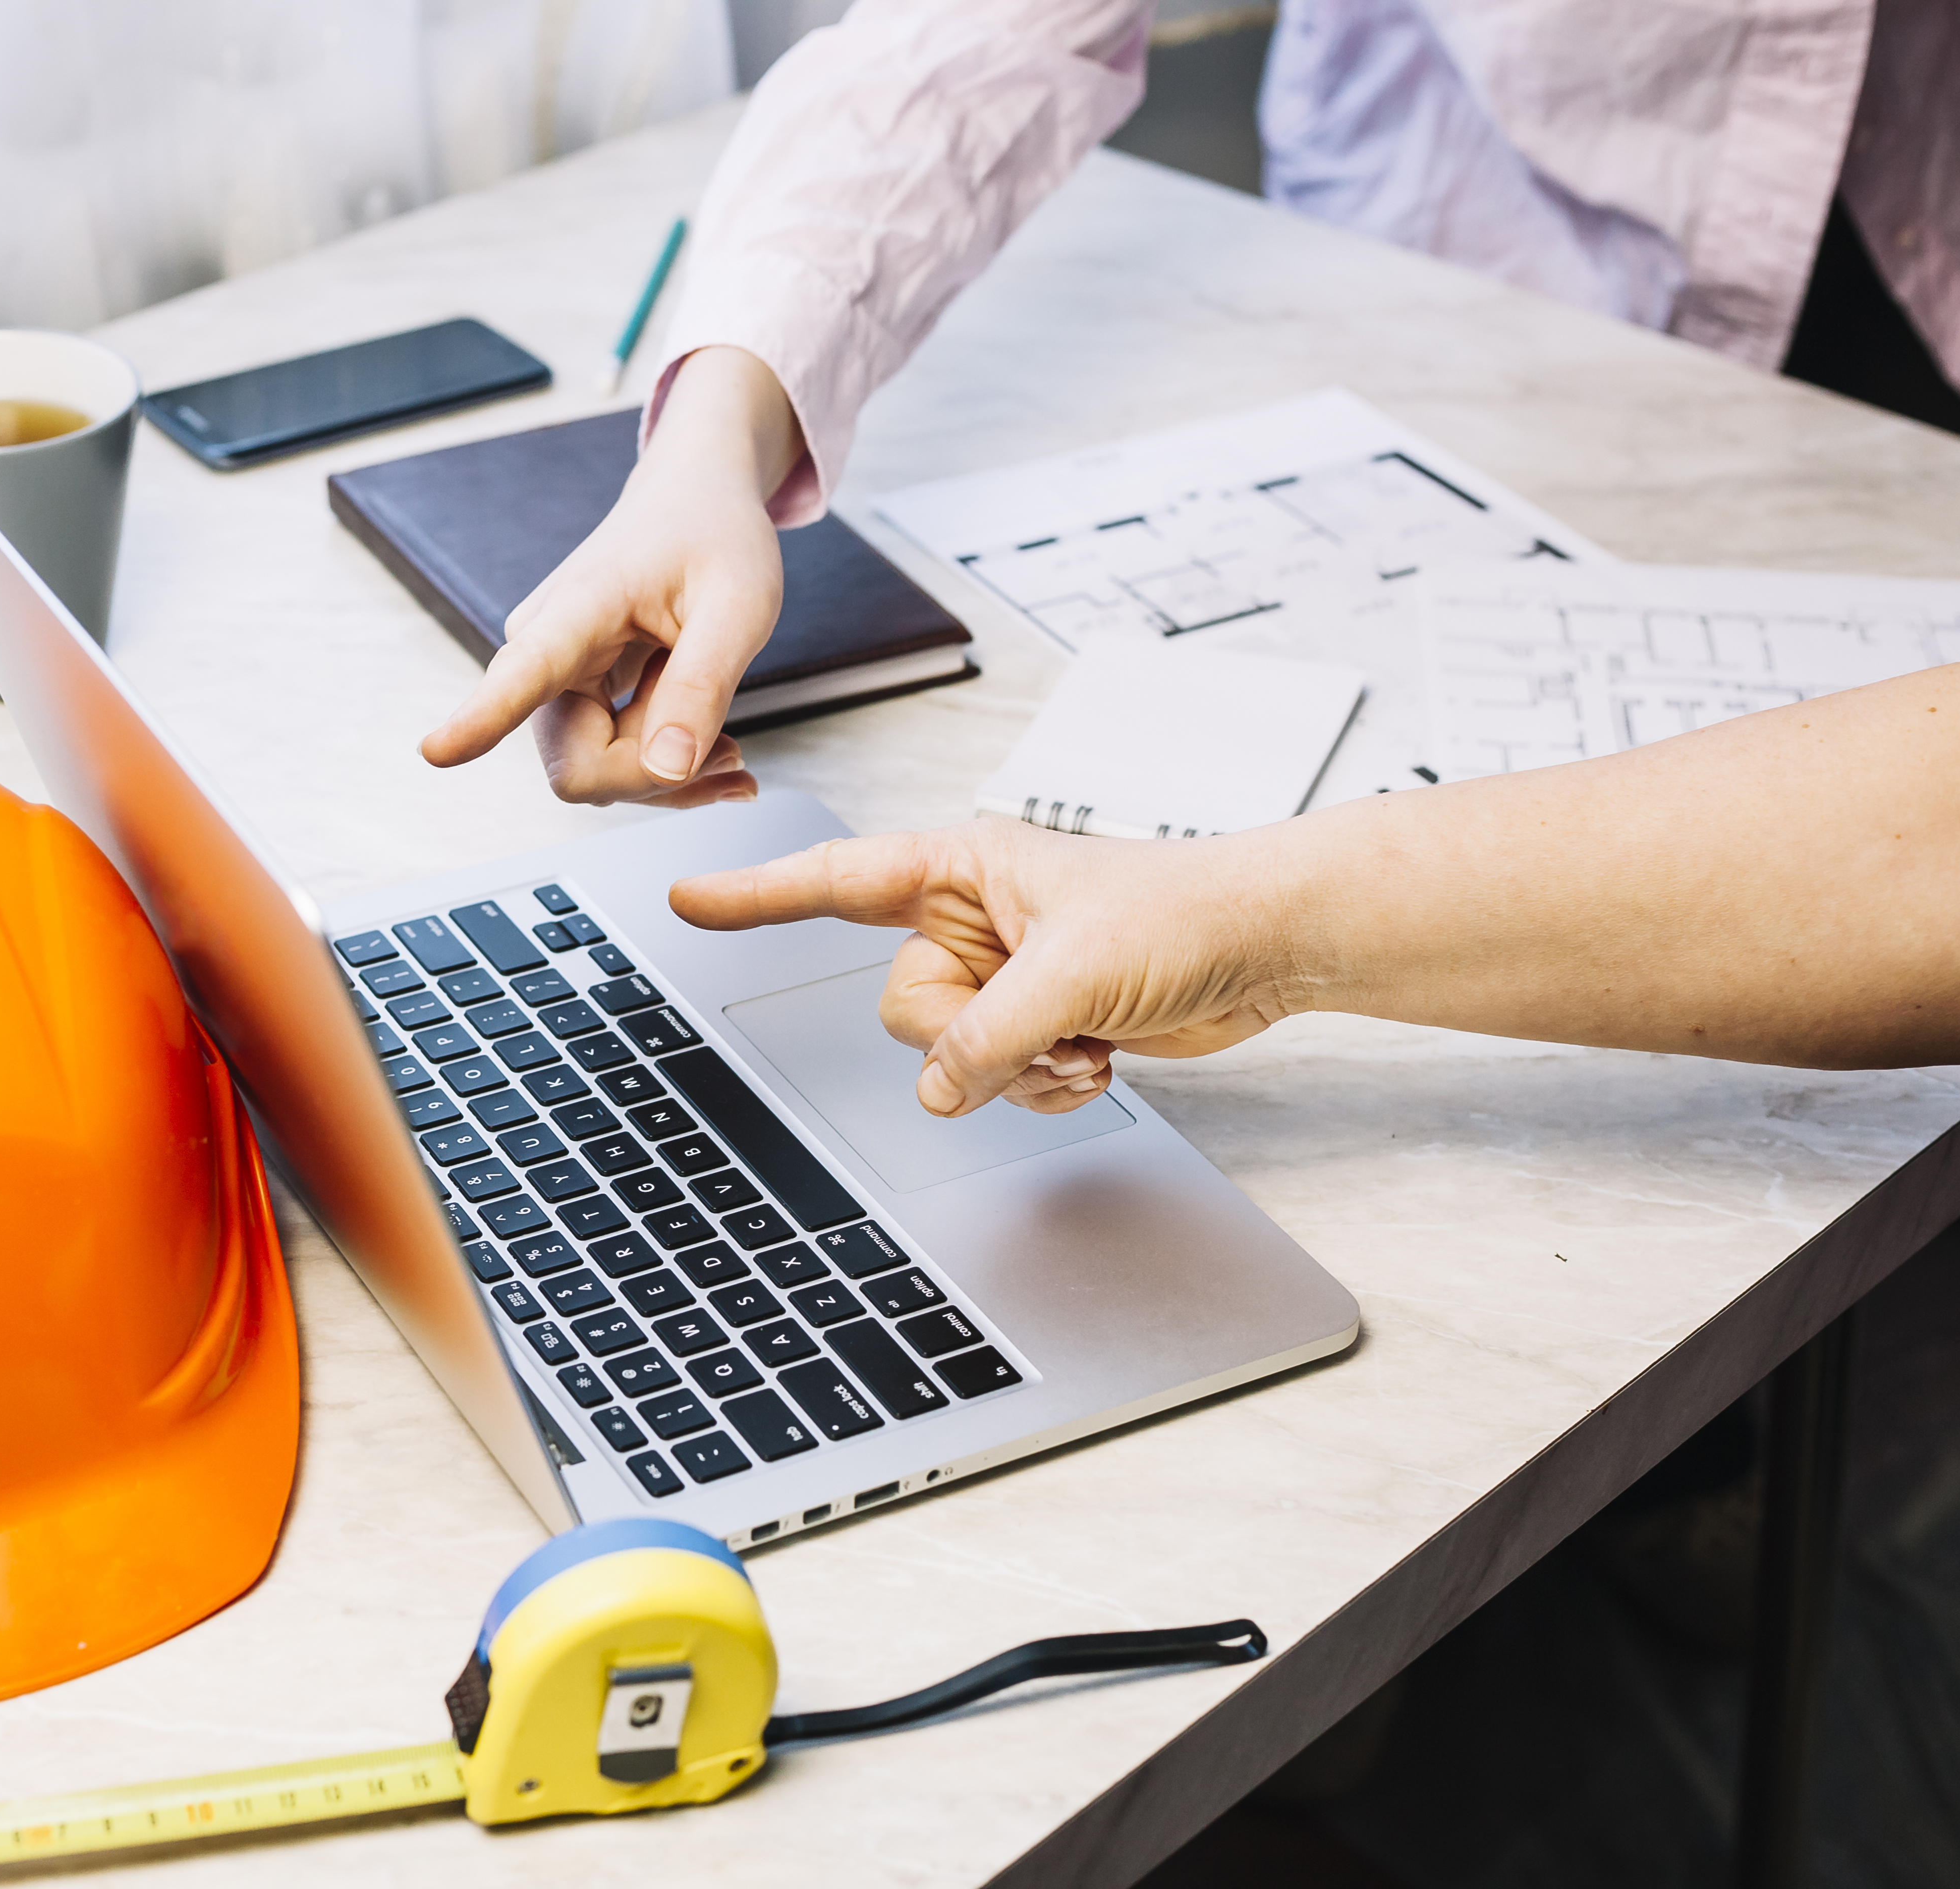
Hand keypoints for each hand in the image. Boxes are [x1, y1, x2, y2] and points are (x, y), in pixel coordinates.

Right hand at [418, 348, 802, 807]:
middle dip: (653, 777)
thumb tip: (665, 769)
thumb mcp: (739, 603)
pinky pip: (605, 764)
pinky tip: (713, 751)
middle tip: (731, 752)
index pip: (523, 672)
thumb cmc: (715, 537)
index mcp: (579, 609)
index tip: (437, 749)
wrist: (694, 501)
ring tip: (727, 743)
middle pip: (577, 766)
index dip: (482, 719)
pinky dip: (664, 770)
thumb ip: (703, 684)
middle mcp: (544, 648)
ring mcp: (551, 679)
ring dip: (665, 776)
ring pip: (594, 773)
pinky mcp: (570, 697)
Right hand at [669, 819, 1309, 1116]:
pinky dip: (1048, 1087)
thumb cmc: (1185, 911)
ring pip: (949, 1057)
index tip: (691, 901)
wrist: (1268, 946)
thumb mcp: (1072, 973)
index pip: (836, 881)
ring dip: (1020, 1069)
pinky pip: (998, 1083)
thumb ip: (986, 1035)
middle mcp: (972, 921)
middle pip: (902, 1006)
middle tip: (1047, 1017)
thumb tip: (936, 1090)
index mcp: (962, 868)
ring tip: (1088, 1037)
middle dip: (970, 1034)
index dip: (758, 896)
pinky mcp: (1040, 1025)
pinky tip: (1099, 1060)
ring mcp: (1004, 977)